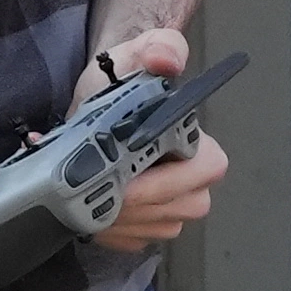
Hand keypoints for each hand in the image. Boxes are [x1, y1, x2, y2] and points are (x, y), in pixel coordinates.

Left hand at [79, 21, 228, 252]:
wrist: (92, 108)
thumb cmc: (119, 84)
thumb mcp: (131, 56)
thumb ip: (156, 48)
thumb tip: (167, 59)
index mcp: (197, 142)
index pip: (203, 170)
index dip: (165, 179)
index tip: (126, 176)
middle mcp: (192, 180)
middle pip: (179, 207)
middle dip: (136, 203)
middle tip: (95, 190)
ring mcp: (171, 209)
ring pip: (157, 227)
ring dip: (120, 218)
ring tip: (86, 197)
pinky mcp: (145, 228)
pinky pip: (134, 241)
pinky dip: (108, 230)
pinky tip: (88, 210)